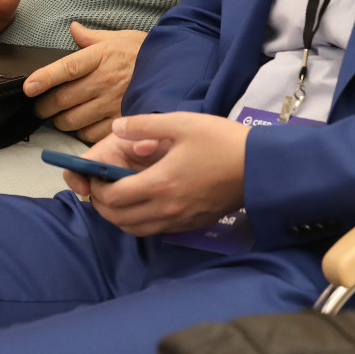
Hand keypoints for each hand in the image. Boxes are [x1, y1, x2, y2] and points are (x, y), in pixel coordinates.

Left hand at [24, 23, 146, 142]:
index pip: (67, 68)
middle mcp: (105, 79)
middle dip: (44, 107)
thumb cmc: (141, 53)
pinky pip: (91, 134)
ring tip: (59, 118)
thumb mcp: (117, 38)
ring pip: (73, 120)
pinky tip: (82, 126)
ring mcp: (114, 102)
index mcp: (101, 55)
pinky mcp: (121, 120)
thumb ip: (91, 37)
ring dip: (60, 122)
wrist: (174, 68)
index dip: (45, 78)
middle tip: (40, 108)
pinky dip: (81, 133)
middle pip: (64, 98)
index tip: (28, 87)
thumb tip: (73, 28)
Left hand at [65, 112, 250, 236]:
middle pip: (120, 219)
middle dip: (102, 205)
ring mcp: (180, 220)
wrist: (260, 167)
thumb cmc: (221, 141)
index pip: (114, 197)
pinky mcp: (192, 224)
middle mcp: (167, 208)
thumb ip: (143, 125)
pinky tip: (143, 203)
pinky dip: (140, 222)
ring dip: (119, 217)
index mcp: (160, 183)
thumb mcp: (181, 123)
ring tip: (116, 196)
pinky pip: (155, 230)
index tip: (93, 176)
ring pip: (136, 229)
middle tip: (99, 187)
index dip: (97, 189)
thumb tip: (115, 127)